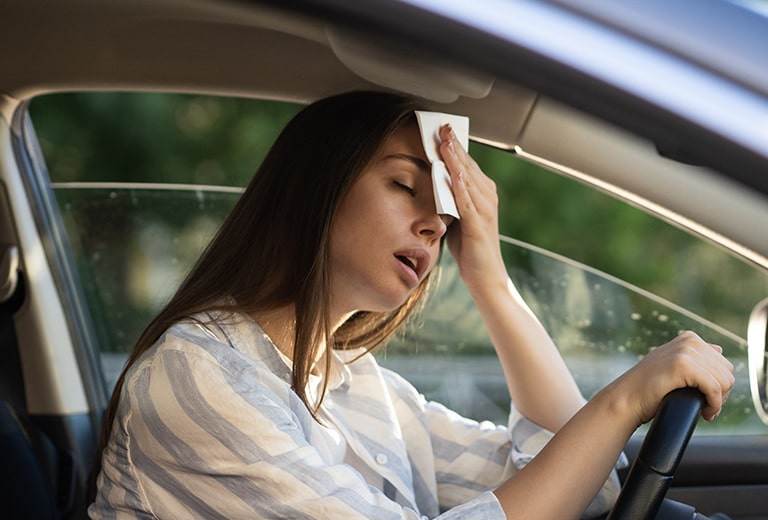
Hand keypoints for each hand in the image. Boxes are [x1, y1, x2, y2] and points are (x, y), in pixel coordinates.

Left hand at [438, 124, 506, 294]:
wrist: (486, 278)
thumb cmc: (471, 250)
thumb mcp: (457, 219)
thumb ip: (449, 200)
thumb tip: (433, 184)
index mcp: (483, 194)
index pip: (467, 164)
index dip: (455, 146)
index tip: (443, 128)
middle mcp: (487, 198)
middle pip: (468, 166)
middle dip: (455, 145)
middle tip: (442, 126)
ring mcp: (485, 210)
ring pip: (468, 179)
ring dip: (456, 160)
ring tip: (445, 142)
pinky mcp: (479, 225)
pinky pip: (467, 201)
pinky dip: (459, 186)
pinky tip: (451, 173)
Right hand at [606, 331, 733, 425]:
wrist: (627, 398)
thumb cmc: (648, 388)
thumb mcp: (672, 364)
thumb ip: (694, 355)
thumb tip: (718, 348)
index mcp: (689, 339)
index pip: (724, 365)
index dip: (720, 386)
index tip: (707, 400)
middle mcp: (689, 341)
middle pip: (727, 373)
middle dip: (722, 394)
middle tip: (707, 407)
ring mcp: (686, 351)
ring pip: (724, 382)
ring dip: (719, 402)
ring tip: (706, 410)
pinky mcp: (684, 366)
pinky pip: (715, 388)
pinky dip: (714, 405)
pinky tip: (705, 413)